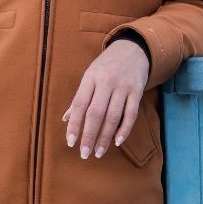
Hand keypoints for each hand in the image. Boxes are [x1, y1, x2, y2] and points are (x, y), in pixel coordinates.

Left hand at [63, 39, 149, 159]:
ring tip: (98, 152)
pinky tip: (117, 142)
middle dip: (89, 136)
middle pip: (95, 113)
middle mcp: (105, 82)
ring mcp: (122, 87)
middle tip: (84, 153)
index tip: (70, 142)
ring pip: (113, 116)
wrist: (132, 49)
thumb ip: (79, 98)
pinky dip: (124, 129)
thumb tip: (65, 119)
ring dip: (105, 137)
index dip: (74, 124)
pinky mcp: (137, 91)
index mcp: (90, 78)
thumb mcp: (89, 76)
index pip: (79, 104)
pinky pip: (131, 114)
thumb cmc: (106, 66)